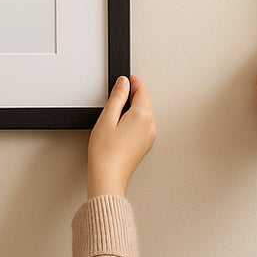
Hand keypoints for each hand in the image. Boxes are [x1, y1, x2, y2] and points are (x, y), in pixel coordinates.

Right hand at [87, 75, 156, 198]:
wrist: (108, 177)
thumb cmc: (106, 153)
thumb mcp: (107, 118)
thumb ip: (117, 97)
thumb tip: (123, 83)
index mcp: (143, 116)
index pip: (142, 90)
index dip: (133, 82)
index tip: (124, 79)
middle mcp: (150, 125)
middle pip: (146, 100)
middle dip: (134, 93)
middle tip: (118, 92)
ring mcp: (149, 136)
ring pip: (145, 112)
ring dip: (134, 106)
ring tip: (116, 111)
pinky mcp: (145, 144)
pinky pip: (143, 124)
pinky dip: (135, 118)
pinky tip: (120, 124)